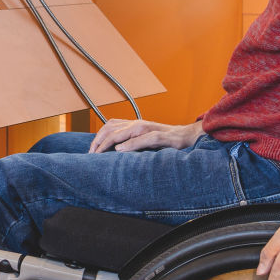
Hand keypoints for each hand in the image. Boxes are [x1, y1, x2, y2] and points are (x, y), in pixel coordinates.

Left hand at [88, 119, 203, 153]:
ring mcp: (151, 129)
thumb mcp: (144, 141)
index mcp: (134, 125)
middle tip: (91, 155)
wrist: (189, 136)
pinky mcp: (163, 137)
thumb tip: (113, 152)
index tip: (90, 151)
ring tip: (100, 152)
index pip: (110, 126)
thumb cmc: (166, 141)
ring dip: (110, 142)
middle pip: (113, 127)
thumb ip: (130, 143)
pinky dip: (131, 143)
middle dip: (99, 141)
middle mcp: (140, 125)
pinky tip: (121, 150)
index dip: (97, 137)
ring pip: (126, 131)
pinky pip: (145, 138)